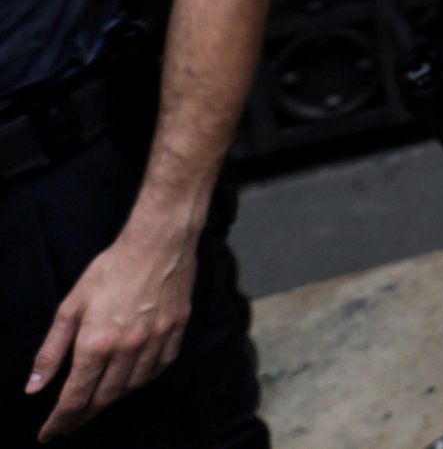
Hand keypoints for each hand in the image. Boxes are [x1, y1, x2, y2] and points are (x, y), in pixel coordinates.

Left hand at [27, 228, 196, 441]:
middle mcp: (127, 347)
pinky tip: (131, 380)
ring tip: (97, 402)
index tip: (50, 433)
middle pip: (104, 397)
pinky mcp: (176, 332)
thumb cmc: (112, 268)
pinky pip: (158, 369)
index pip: (75, 396)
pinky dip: (142, 381)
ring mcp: (155, 341)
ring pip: (131, 387)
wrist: (159, 242)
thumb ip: (52, 348)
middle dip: (83, 415)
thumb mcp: (71, 305)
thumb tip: (36, 384)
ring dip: (111, 400)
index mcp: (96, 342)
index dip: (60, 420)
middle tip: (70, 423)